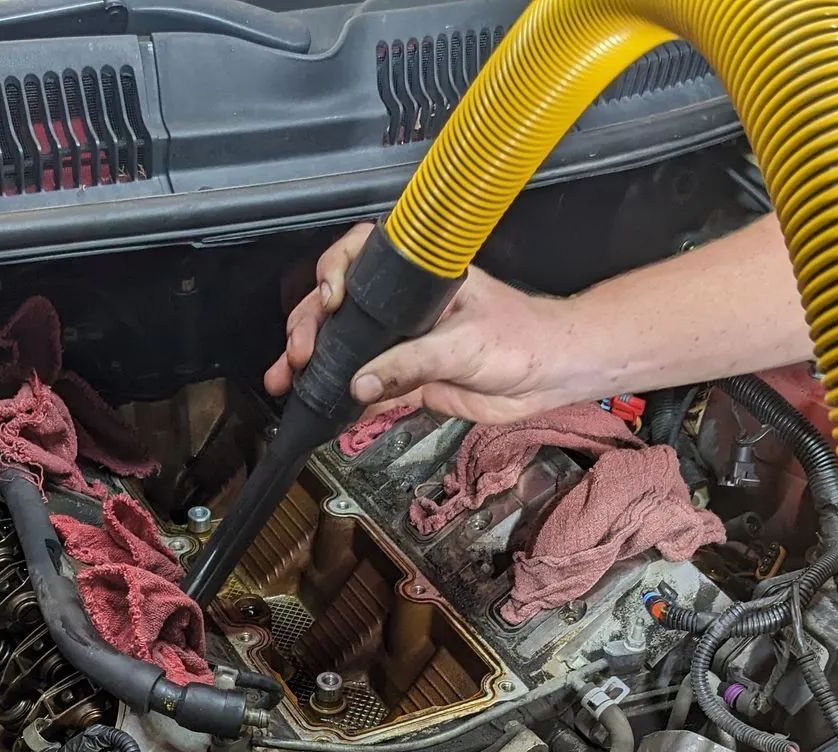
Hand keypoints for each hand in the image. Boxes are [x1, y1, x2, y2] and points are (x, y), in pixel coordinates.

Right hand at [264, 224, 598, 425]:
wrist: (552, 377)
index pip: (361, 255)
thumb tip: (357, 384)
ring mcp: (404, 343)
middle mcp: (404, 306)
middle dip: (309, 326)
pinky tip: (321, 411)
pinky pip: (369, 389)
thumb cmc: (521, 339)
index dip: (334, 270)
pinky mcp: (411, 380)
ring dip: (315, 366)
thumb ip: (410, 364)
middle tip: (297, 354)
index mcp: (417, 279)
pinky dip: (345, 400)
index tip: (329, 299)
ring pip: (347, 349)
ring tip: (285, 382)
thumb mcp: (463, 345)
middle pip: (341, 307)